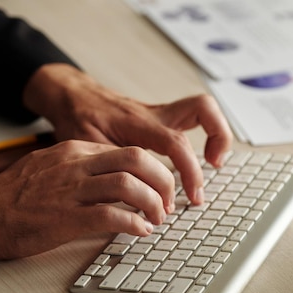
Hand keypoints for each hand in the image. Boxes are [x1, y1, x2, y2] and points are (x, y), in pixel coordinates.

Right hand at [0, 140, 174, 264]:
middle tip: (168, 202)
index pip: (128, 151)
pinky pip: (110, 217)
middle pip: (136, 159)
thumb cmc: (13, 196)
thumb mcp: (50, 167)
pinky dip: (133, 224)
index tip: (161, 188)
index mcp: (74, 151)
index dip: (153, 170)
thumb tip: (116, 178)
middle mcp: (75, 165)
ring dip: (152, 204)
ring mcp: (70, 190)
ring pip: (128, 185)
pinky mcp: (64, 218)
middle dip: (162, 180)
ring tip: (157, 219)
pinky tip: (139, 232)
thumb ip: (82, 169)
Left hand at [23, 64, 232, 204]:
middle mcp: (155, 114)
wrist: (72, 96)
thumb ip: (111, 167)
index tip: (192, 195)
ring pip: (202, 108)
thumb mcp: (87, 147)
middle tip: (215, 165)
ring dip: (218, 132)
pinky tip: (194, 161)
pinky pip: (193, 119)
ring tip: (215, 161)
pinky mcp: (162, 118)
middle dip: (219, 136)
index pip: (176, 143)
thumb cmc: (78, 119)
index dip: (190, 171)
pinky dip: (205, 135)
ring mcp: (161, 113)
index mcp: (138, 123)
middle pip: (202, 108)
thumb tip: (129, 196)